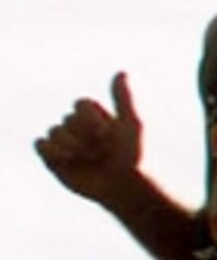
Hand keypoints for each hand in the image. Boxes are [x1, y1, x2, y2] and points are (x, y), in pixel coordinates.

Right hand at [34, 73, 143, 201]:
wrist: (125, 187)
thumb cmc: (134, 155)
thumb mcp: (132, 124)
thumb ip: (124, 99)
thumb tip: (121, 72)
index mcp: (96, 115)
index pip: (80, 103)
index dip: (91, 118)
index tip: (108, 134)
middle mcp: (79, 126)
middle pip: (68, 118)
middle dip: (85, 136)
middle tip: (103, 152)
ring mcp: (65, 142)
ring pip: (55, 131)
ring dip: (73, 146)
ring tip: (91, 160)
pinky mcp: (53, 158)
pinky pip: (40, 144)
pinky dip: (51, 150)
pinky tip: (68, 159)